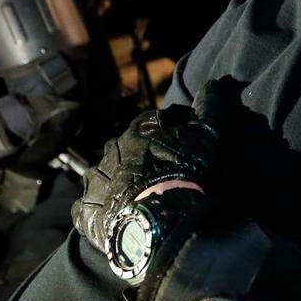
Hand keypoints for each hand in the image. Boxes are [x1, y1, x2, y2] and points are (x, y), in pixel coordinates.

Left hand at [72, 83, 224, 253]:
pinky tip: (111, 217)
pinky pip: (86, 207)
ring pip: (102, 176)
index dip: (162, 132)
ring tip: (133, 199)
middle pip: (123, 150)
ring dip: (115, 183)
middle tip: (155, 176)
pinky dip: (97, 210)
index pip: (148, 123)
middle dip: (136, 158)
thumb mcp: (203, 136)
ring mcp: (96, 181)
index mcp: (136, 132)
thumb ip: (208, 109)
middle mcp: (111, 152)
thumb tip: (214, 83)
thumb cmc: (180, 171)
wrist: (156, 214)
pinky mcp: (87, 209)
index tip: (175, 145)